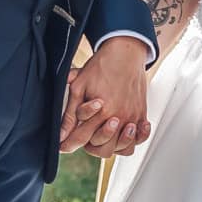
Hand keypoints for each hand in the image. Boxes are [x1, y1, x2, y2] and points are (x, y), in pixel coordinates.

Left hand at [59, 36, 151, 157]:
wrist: (125, 53)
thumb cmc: (101, 67)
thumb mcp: (78, 87)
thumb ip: (69, 113)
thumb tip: (61, 133)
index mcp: (101, 111)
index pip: (81, 138)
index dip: (68, 144)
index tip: (63, 145)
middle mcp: (118, 117)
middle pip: (102, 148)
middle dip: (89, 146)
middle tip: (84, 135)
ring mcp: (131, 117)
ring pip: (122, 148)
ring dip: (111, 145)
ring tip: (103, 134)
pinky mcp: (141, 114)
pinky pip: (140, 138)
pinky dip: (133, 140)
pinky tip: (124, 133)